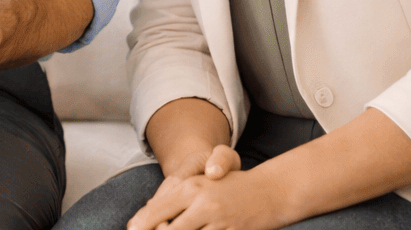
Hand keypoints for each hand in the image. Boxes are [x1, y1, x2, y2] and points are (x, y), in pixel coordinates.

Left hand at [128, 161, 290, 229]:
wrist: (268, 191)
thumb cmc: (227, 187)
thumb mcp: (198, 185)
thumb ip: (172, 198)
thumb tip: (146, 210)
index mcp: (190, 188)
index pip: (157, 211)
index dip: (142, 225)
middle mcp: (202, 204)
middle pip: (169, 229)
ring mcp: (219, 221)